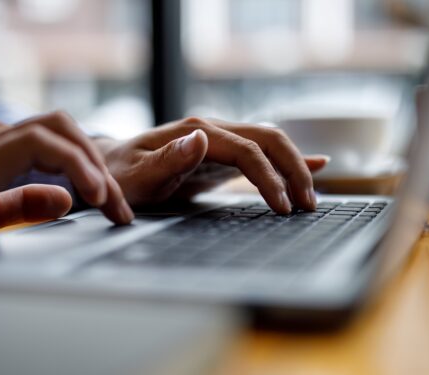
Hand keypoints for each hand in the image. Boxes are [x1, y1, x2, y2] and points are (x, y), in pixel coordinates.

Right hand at [0, 111, 133, 251]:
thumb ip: (23, 204)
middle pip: (67, 130)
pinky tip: (91, 193)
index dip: (93, 172)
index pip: (61, 144)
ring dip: (95, 165)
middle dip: (102, 167)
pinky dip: (76, 164)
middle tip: (121, 208)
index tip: (113, 208)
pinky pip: (42, 143)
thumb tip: (65, 199)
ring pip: (60, 129)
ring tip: (111, 201)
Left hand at [96, 117, 328, 212]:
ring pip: (270, 144)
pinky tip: (316, 164)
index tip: (281, 207)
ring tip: (309, 199)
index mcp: (196, 132)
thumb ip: (168, 159)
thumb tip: (202, 138)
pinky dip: (288, 160)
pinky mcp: (222, 154)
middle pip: (268, 140)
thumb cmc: (120, 176)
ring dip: (295, 168)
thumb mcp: (136, 175)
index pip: (247, 151)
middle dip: (294, 170)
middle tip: (307, 205)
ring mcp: (219, 140)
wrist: (112, 167)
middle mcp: (212, 130)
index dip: (269, 178)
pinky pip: (261, 152)